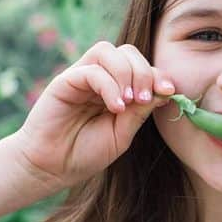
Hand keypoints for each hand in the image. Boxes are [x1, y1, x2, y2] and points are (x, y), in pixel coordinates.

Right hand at [12, 41, 175, 189]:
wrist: (51, 169)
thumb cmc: (85, 153)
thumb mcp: (122, 134)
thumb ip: (140, 112)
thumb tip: (166, 91)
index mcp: (115, 88)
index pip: (140, 66)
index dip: (158, 74)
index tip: (170, 92)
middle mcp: (98, 78)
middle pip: (127, 52)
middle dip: (144, 72)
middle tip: (145, 99)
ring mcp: (80, 77)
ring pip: (107, 51)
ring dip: (126, 73)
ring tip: (130, 102)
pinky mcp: (63, 82)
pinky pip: (90, 71)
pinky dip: (108, 86)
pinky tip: (115, 108)